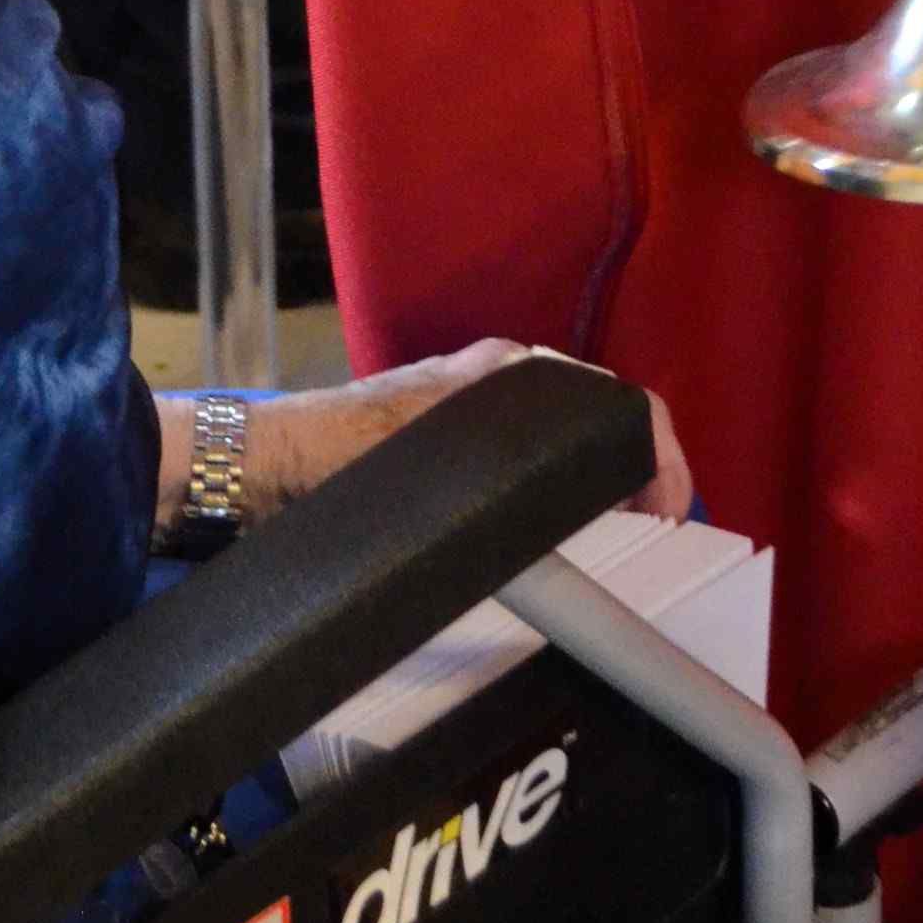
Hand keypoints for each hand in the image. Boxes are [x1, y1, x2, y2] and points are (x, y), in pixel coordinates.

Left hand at [168, 341, 691, 527]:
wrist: (251, 471)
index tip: (671, 516)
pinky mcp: (438, 442)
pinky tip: (547, 540)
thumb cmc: (339, 468)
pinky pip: (521, 460)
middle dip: (636, 473)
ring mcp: (466, 409)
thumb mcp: (444, 481)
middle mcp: (496, 381)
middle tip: (653, 541)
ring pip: (561, 440)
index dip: (660, 457)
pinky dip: (551, 493)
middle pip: (598, 419)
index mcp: (508, 376)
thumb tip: (597, 500)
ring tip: (614, 546)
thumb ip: (523, 483)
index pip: (619, 402)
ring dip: (594, 485)